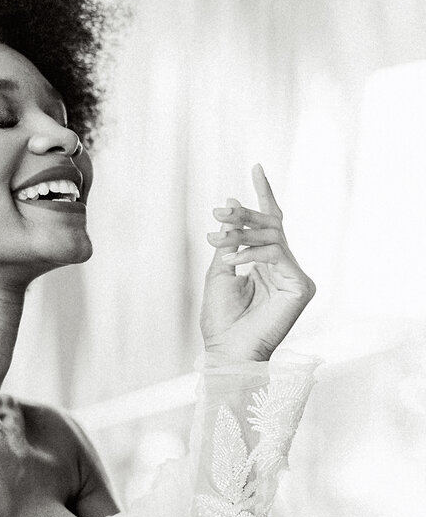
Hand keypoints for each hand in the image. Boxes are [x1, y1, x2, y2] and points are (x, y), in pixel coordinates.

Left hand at [199, 164, 315, 361]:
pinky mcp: (301, 286)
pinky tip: (233, 261)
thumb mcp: (219, 270)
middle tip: (218, 213)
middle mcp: (284, 267)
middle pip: (271, 225)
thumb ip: (230, 239)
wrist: (227, 350)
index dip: (263, 195)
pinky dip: (252, 253)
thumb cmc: (221, 318)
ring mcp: (295, 276)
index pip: (269, 223)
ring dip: (241, 234)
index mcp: (266, 263)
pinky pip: (276, 255)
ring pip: (272, 237)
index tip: (256, 167)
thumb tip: (231, 203)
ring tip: (216, 240)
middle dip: (243, 216)